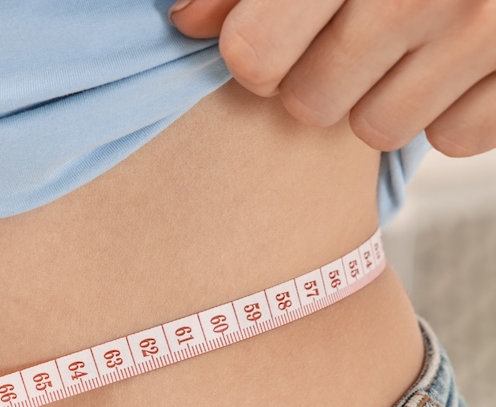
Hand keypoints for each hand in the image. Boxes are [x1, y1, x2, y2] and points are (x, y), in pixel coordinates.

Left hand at [170, 0, 495, 155]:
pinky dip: (448, 109)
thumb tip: (187, 21)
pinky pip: (452, 138)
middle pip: (310, 103)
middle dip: (318, 79)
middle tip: (348, 39)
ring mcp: (482, 32)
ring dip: (380, 98)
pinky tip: (453, 64)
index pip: (254, 54)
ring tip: (402, 47)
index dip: (254, 54)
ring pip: (378, 128)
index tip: (270, 38)